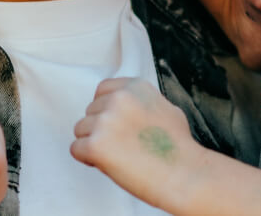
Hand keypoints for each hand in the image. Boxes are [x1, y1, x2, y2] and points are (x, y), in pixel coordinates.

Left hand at [71, 78, 198, 211]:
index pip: (102, 91)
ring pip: (81, 130)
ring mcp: (106, 121)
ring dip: (94, 144)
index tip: (117, 126)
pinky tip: (110, 164)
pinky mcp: (96, 145)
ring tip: (120, 156)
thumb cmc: (179, 148)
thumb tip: (127, 106)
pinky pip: (76, 150)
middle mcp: (118, 99)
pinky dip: (88, 160)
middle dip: (101, 129)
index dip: (107, 111)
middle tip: (123, 146)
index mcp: (134, 87)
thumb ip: (141, 103)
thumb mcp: (165, 108)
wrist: (184, 174)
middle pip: (90, 112)